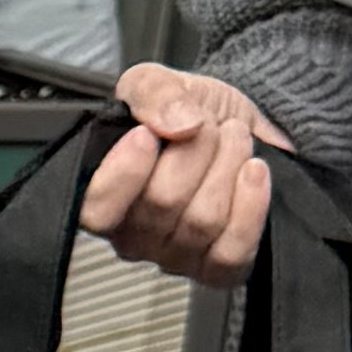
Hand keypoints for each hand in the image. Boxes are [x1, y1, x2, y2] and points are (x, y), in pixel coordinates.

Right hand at [83, 60, 273, 278]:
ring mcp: (175, 256)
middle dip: (196, 149)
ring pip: (202, 221)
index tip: (146, 134)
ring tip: (234, 139)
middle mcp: (133, 236)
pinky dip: (251, 204)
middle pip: (162, 204)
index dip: (124, 175)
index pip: (97, 210)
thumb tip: (174, 123)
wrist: (240, 125)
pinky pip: (232, 250)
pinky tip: (254, 172)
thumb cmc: (191, 114)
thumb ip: (152, 92)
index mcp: (104, 195)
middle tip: (208, 126)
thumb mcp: (160, 83)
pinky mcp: (218, 267)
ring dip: (228, 165)